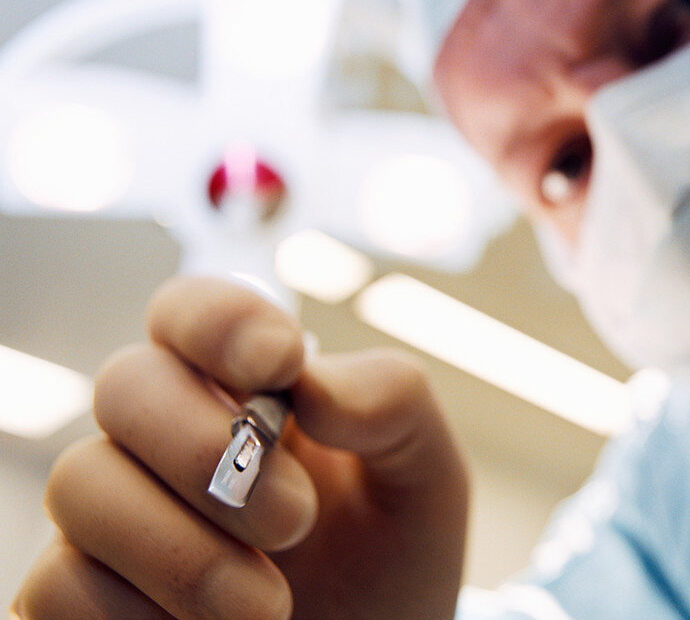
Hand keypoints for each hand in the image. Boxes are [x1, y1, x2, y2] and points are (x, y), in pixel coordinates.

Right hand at [12, 276, 468, 619]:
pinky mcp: (82, 600)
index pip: (189, 310)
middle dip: (206, 446)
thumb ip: (392, 403)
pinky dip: (136, 614)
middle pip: (125, 384)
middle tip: (296, 518)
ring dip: (182, 550)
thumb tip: (310, 384)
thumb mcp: (423, 474)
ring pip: (81, 485)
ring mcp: (116, 518)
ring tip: (270, 605)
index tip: (280, 362)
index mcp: (244, 388)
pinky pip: (56, 586)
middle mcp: (165, 439)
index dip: (218, 320)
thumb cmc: (390, 557)